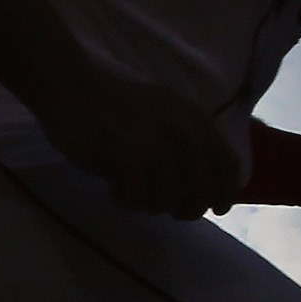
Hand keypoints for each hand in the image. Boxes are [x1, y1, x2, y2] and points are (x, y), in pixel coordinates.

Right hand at [39, 77, 246, 217]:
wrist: (74, 91)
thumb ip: (190, 139)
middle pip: (200, 192)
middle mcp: (182, 133)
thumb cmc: (117, 104)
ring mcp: (156, 149)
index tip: (217, 208)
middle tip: (171, 210)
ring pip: (169, 202)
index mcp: (195, 118)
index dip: (225, 192)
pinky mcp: (129, 163)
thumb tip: (206, 183)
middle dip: (187, 209)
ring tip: (134, 191)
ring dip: (151, 205)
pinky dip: (126, 201)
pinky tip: (114, 189)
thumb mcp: (167, 111)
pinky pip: (138, 201)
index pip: (227, 165)